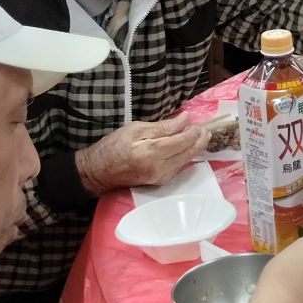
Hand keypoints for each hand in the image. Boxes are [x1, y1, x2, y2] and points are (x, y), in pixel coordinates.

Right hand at [74, 113, 208, 193]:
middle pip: (188, 153)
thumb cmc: (113, 146)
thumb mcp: (135, 129)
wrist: (98, 172)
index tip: (196, 120)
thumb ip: (162, 127)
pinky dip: (185, 155)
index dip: (192, 131)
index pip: (181, 141)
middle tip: (205, 129)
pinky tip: (187, 146)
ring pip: (186, 161)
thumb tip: (184, 120)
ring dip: (195, 147)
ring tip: (200, 135)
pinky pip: (179, 167)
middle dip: (200, 140)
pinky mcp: (160, 182)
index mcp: (151, 153)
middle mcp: (159, 168)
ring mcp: (161, 178)